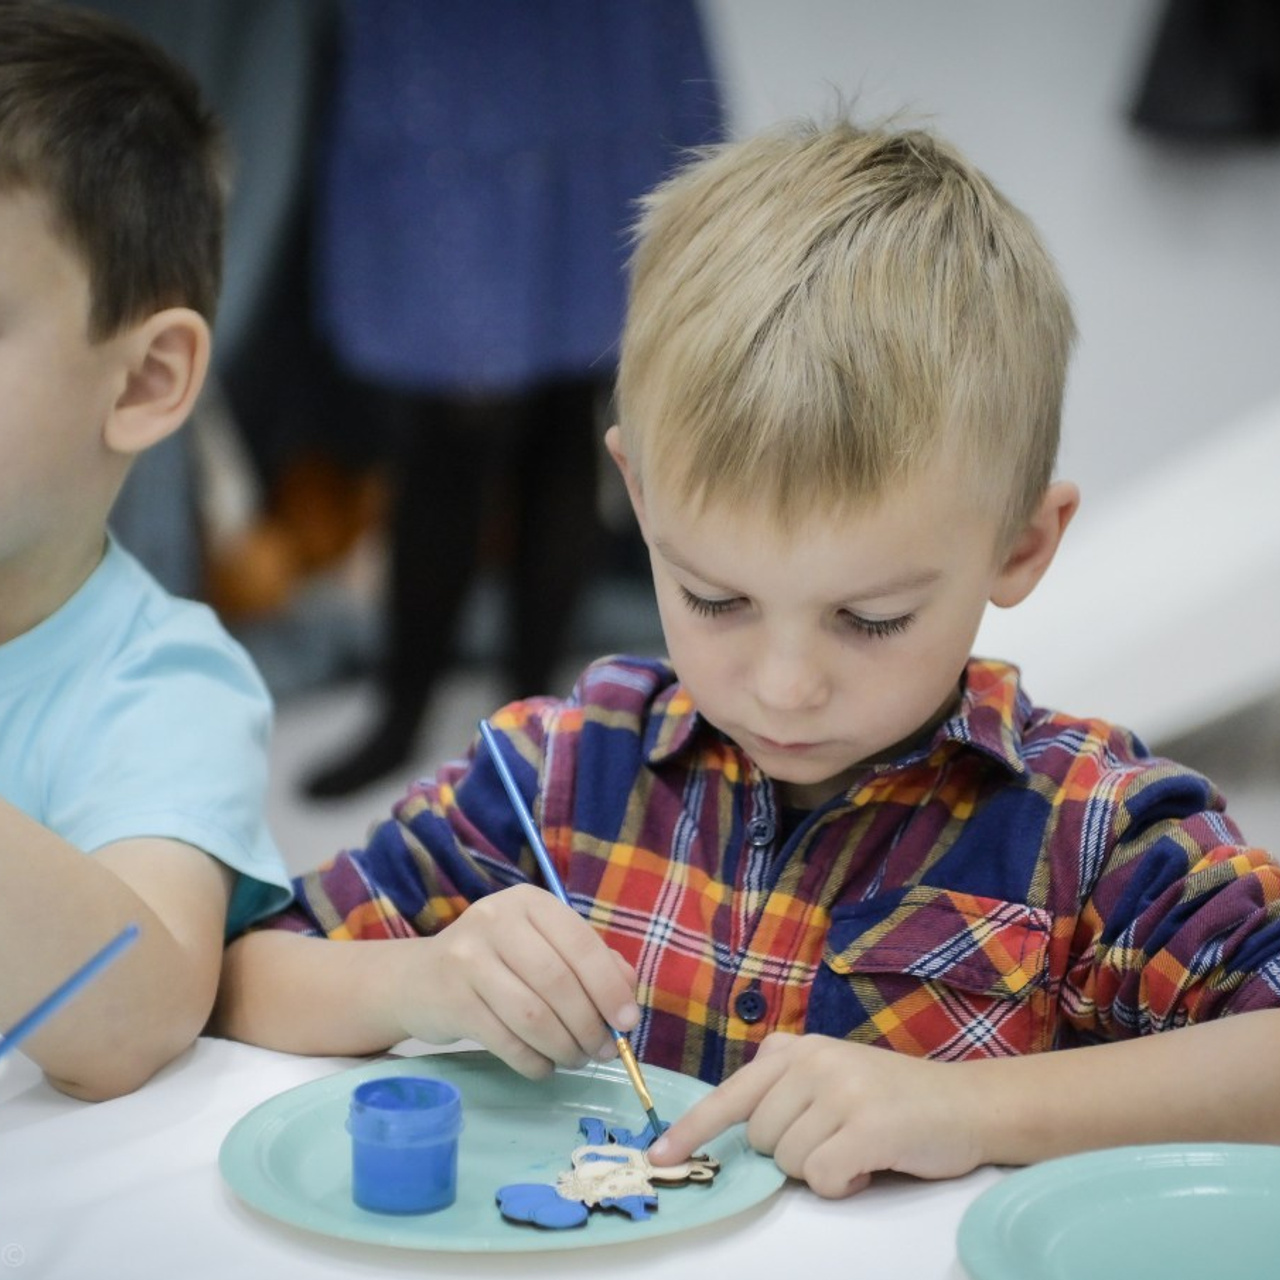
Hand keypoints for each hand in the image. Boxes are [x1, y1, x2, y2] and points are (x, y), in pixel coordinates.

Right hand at [393, 884, 639, 1078]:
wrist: (421, 979)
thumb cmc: (499, 962)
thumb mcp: (544, 947)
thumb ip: (592, 962)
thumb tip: (627, 995)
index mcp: (529, 902)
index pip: (580, 944)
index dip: (609, 987)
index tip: (628, 1021)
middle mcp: (496, 921)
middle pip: (557, 982)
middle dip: (589, 1024)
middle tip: (603, 1051)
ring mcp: (468, 959)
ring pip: (532, 1016)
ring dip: (564, 1047)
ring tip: (575, 1058)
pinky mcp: (452, 1000)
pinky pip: (505, 1042)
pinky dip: (534, 1062)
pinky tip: (544, 1067)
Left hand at [648, 1033, 984, 1197]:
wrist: (967, 1103)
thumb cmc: (893, 1098)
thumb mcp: (832, 1073)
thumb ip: (785, 1086)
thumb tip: (737, 1127)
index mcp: (796, 1049)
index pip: (731, 1094)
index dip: (692, 1130)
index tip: (659, 1157)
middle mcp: (813, 1061)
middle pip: (762, 1140)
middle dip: (794, 1154)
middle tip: (837, 1138)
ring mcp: (840, 1090)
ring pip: (791, 1164)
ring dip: (823, 1170)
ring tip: (858, 1146)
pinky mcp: (868, 1125)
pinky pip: (824, 1178)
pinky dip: (844, 1186)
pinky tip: (870, 1164)